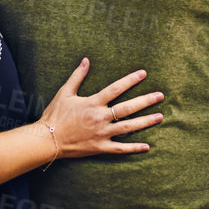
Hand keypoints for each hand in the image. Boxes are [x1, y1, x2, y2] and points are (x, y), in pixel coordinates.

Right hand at [40, 57, 164, 157]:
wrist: (47, 140)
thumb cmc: (55, 115)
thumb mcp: (65, 92)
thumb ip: (77, 76)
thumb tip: (86, 60)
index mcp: (93, 103)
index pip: (116, 89)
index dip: (130, 80)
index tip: (144, 74)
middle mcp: (100, 118)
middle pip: (128, 108)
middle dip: (145, 101)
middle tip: (160, 96)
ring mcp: (102, 133)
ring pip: (128, 127)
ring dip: (145, 122)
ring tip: (160, 116)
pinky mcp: (100, 147)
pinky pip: (120, 149)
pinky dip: (134, 148)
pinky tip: (147, 146)